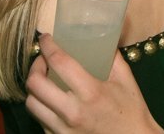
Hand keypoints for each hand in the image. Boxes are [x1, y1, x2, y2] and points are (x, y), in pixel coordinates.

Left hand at [25, 34, 162, 133]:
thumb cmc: (132, 111)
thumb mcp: (125, 80)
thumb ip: (112, 57)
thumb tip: (103, 38)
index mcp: (91, 92)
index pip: (59, 62)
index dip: (48, 46)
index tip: (45, 38)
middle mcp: (72, 112)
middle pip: (35, 84)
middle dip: (35, 66)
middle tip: (43, 61)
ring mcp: (63, 129)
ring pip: (31, 104)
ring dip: (34, 88)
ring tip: (44, 80)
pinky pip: (40, 120)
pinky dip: (42, 106)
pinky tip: (51, 100)